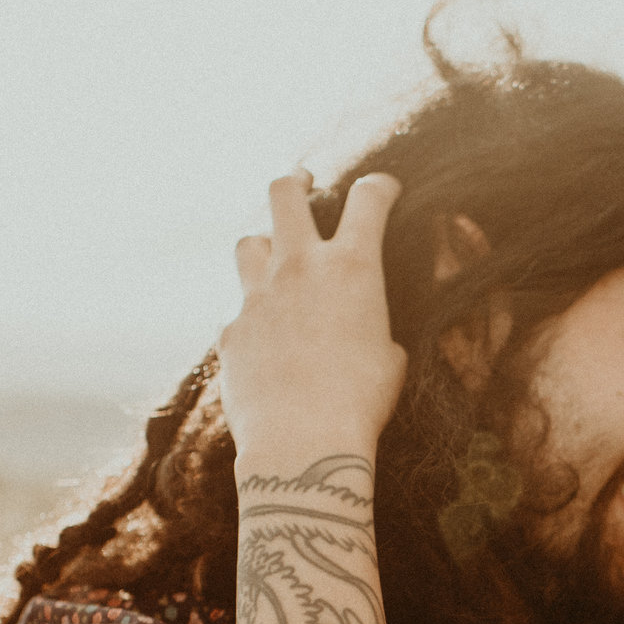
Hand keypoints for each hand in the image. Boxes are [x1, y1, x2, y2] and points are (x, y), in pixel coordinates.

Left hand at [220, 171, 406, 462]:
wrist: (303, 442)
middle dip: (297, 181)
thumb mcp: (392, 357)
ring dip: (265, 244)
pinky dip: (254, 315)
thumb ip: (376, 325)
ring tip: (276, 257)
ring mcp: (257, 296)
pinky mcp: (231, 330)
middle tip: (305, 182)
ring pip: (250, 242)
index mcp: (352, 267)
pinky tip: (266, 337)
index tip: (384, 189)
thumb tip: (366, 326)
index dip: (380, 186)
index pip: (368, 199)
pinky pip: (240, 308)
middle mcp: (300, 268)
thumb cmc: (362, 404)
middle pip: (285, 193)